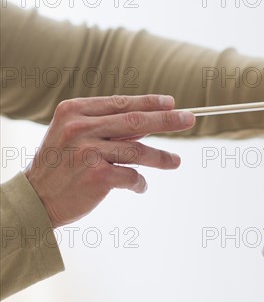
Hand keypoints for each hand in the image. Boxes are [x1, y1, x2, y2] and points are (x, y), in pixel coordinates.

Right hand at [24, 95, 195, 227]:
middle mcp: (80, 128)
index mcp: (74, 111)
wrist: (35, 198)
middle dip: (167, 120)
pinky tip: (139, 187)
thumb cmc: (60, 165)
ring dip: (161, 157)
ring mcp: (88, 152)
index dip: (149, 103)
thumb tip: (149, 121)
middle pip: (135, 121)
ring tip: (176, 162)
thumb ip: (107, 127)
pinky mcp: (97, 177)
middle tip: (189, 119)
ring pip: (138, 151)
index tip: (171, 103)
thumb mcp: (74, 135)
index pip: (121, 103)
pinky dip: (140, 183)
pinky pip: (132, 176)